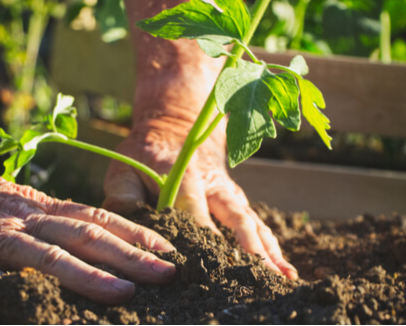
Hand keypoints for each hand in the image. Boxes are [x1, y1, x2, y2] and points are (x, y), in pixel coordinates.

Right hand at [0, 137, 174, 303]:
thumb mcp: (22, 203)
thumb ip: (54, 222)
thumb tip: (100, 246)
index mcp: (43, 206)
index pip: (99, 218)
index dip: (137, 234)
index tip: (170, 250)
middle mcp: (28, 218)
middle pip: (86, 236)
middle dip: (130, 256)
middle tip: (168, 273)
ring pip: (49, 256)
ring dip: (89, 275)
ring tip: (125, 292)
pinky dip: (11, 291)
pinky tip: (36, 309)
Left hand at [103, 117, 297, 279]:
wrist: (176, 129)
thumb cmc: (145, 155)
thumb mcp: (124, 168)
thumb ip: (123, 198)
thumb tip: (129, 229)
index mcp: (185, 176)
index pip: (194, 210)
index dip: (202, 235)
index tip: (209, 262)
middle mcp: (215, 185)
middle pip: (235, 218)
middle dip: (248, 247)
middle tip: (259, 274)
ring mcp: (230, 194)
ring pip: (253, 223)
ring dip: (268, 250)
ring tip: (282, 276)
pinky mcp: (237, 201)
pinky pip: (257, 225)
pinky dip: (271, 247)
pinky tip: (283, 269)